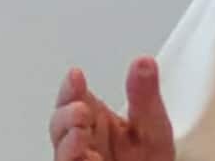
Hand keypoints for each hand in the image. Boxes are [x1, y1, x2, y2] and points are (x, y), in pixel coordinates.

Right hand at [50, 56, 174, 160]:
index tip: (75, 76)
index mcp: (97, 120)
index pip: (75, 99)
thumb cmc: (148, 157)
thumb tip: (144, 62)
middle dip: (66, 117)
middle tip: (80, 110)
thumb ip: (145, 95)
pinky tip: (90, 158)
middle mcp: (85, 141)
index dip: (71, 88)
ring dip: (68, 144)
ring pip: (64, 154)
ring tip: (79, 134)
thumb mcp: (152, 123)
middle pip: (62, 126)